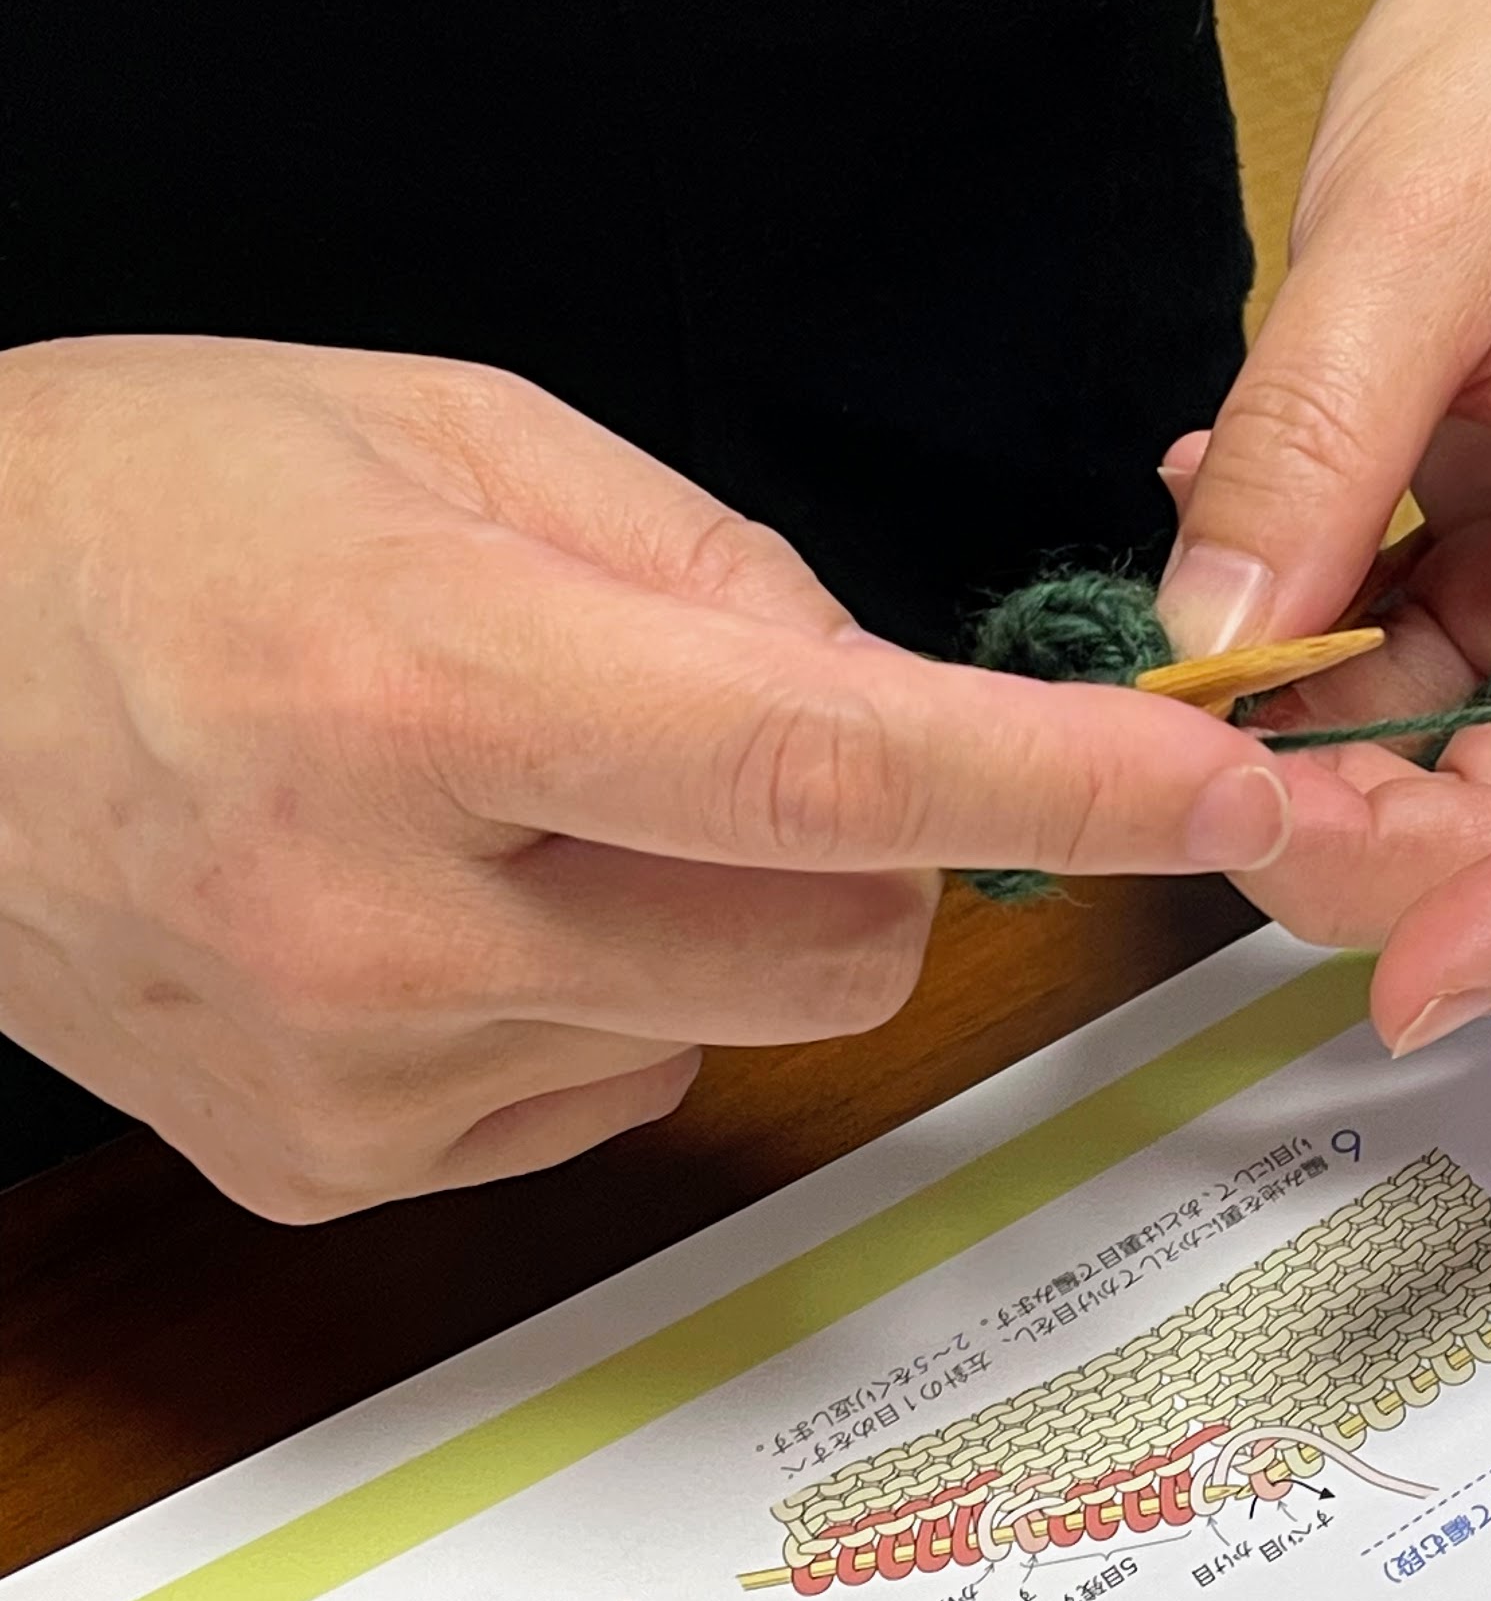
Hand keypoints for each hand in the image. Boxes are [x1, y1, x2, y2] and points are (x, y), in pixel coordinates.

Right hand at [0, 339, 1303, 1218]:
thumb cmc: (157, 501)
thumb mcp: (457, 434)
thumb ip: (714, 564)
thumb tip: (889, 691)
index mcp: (433, 679)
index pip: (825, 757)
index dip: (1058, 776)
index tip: (1222, 780)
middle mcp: (387, 913)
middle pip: (837, 940)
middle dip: (877, 838)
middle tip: (746, 728)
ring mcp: (351, 1075)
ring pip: (735, 1025)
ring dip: (722, 910)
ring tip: (536, 791)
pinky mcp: (320, 1166)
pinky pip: (607, 1091)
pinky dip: (605, 993)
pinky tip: (460, 892)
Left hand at [1156, 0, 1490, 1050]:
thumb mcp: (1414, 226)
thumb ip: (1318, 442)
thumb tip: (1209, 648)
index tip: (1407, 977)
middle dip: (1411, 837)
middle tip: (1218, 810)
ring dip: (1349, 759)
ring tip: (1198, 695)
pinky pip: (1452, 669)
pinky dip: (1336, 661)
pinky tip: (1238, 584)